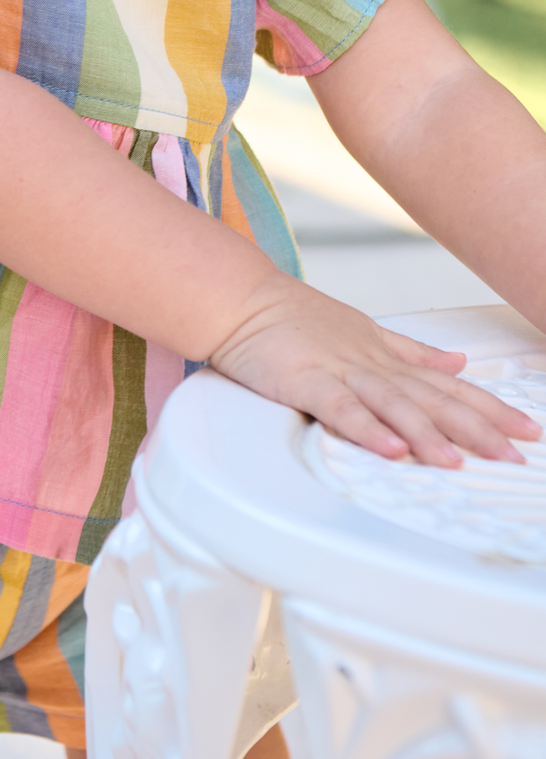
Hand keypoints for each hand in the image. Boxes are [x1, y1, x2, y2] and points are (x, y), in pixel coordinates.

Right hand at [207, 278, 541, 466]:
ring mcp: (339, 371)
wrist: (241, 297)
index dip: (488, 408)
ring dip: (426, 433)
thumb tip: (457, 362)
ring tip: (455, 461)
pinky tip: (390, 449)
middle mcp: (371, 364)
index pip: (447, 385)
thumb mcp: (364, 328)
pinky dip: (367, 429)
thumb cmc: (293, 316)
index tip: (525, 429)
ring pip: (391, 404)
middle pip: (429, 398)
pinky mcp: (304, 381)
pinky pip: (340, 408)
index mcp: (385, 355)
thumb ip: (411, 351)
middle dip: (475, 427)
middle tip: (512, 453)